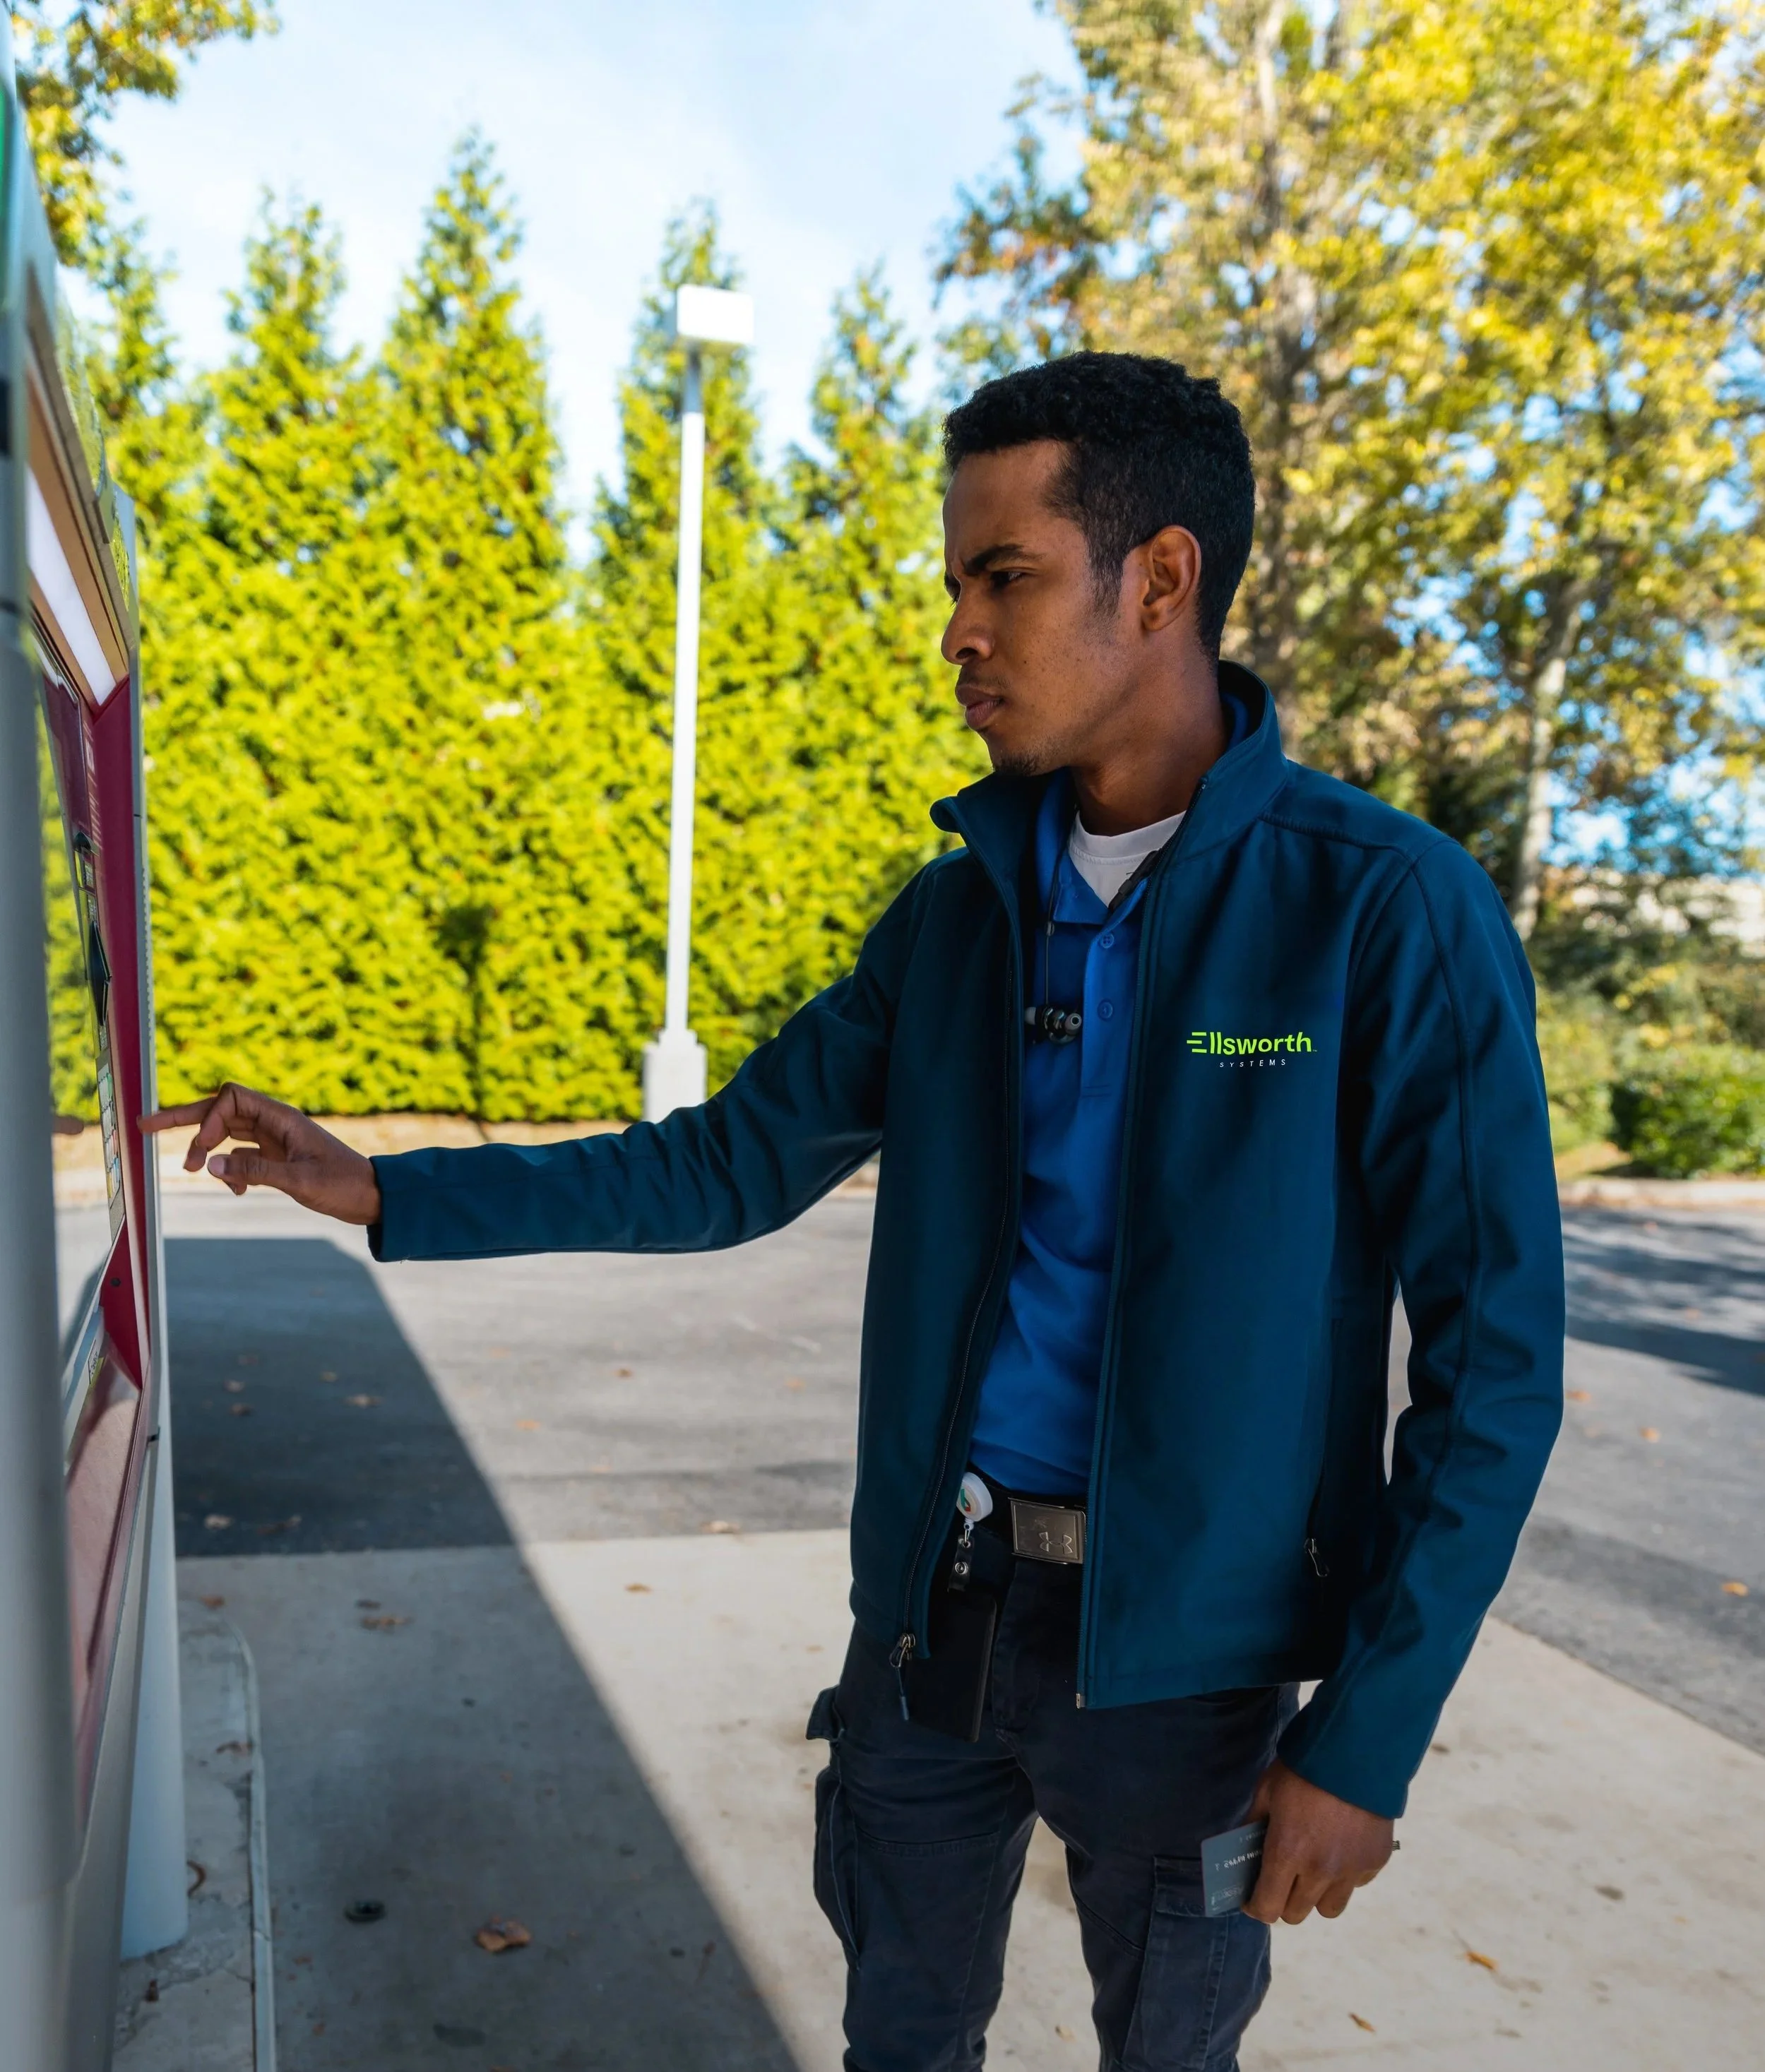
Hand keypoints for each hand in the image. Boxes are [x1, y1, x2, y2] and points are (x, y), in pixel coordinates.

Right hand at [141, 1083, 381, 1225]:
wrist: (372, 1197)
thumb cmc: (344, 1185)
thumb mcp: (299, 1181)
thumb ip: (254, 1172)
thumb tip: (207, 1164)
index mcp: (282, 1118)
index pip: (231, 1099)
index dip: (209, 1119)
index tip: (202, 1152)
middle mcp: (275, 1123)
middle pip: (220, 1110)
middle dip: (184, 1118)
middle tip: (144, 1125)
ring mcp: (274, 1140)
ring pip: (227, 1133)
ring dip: (205, 1148)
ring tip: (189, 1171)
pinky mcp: (276, 1158)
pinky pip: (240, 1155)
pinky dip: (229, 1169)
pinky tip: (233, 1189)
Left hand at [1242, 1759, 1393, 1924]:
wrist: (1356, 1748)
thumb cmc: (1303, 1767)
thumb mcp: (1266, 1791)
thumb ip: (1253, 1825)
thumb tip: (1242, 1851)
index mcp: (1287, 1852)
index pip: (1267, 1908)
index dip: (1256, 1907)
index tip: (1252, 1899)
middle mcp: (1320, 1870)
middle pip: (1296, 1913)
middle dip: (1283, 1900)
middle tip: (1281, 1879)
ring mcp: (1351, 1869)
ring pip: (1329, 1908)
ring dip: (1316, 1895)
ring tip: (1313, 1869)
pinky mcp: (1375, 1862)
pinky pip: (1355, 1885)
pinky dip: (1345, 1876)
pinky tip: (1340, 1848)